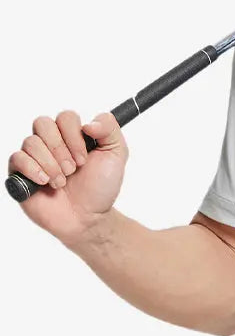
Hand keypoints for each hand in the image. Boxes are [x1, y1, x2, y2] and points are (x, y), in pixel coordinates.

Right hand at [9, 110, 128, 241]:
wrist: (88, 218)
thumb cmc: (100, 187)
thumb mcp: (116, 154)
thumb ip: (109, 128)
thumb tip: (89, 122)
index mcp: (72, 134)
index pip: (65, 117)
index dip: (74, 136)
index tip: (84, 159)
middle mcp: (50, 142)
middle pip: (42, 124)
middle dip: (60, 149)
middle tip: (73, 170)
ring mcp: (34, 157)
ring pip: (31, 142)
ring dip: (51, 164)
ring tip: (61, 182)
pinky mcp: (20, 173)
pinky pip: (16, 158)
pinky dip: (33, 169)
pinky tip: (45, 182)